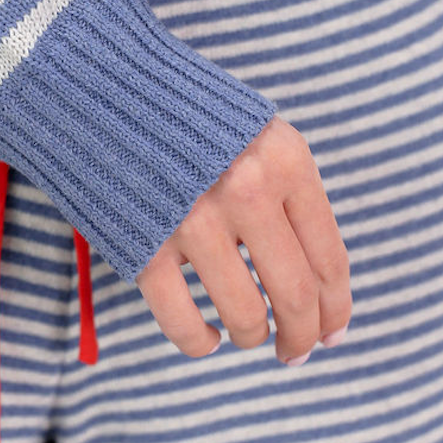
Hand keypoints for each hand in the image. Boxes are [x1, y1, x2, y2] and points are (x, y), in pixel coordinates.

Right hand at [136, 116, 351, 364]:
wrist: (105, 90)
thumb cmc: (191, 121)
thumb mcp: (258, 137)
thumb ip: (289, 197)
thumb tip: (320, 289)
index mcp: (286, 161)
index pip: (329, 258)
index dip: (337, 307)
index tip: (333, 331)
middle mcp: (247, 190)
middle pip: (295, 295)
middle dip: (302, 337)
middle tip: (296, 353)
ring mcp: (193, 219)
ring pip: (245, 317)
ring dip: (252, 337)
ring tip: (248, 334)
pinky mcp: (145, 244)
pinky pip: (182, 322)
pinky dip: (198, 344)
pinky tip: (206, 340)